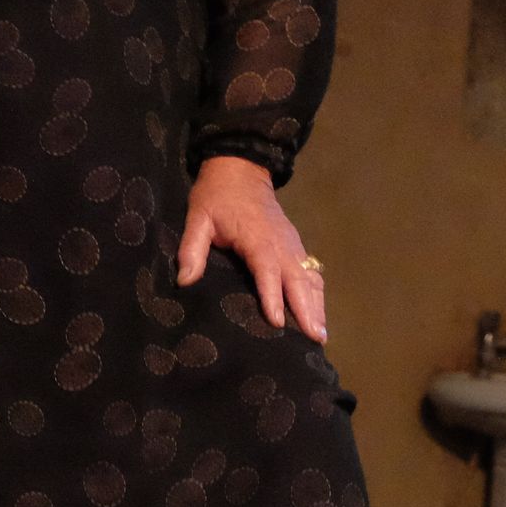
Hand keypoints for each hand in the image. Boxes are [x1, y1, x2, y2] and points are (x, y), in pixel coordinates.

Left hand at [177, 156, 326, 341]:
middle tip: (314, 338)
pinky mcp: (295, 245)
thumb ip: (192, 249)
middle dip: (307, 309)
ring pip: (309, 277)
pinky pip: (310, 272)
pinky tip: (318, 315)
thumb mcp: (198, 218)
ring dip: (317, 305)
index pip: (267, 270)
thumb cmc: (216, 195)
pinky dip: (316, 293)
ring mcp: (292, 244)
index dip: (272, 296)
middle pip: (297, 279)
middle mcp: (281, 243)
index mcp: (257, 238)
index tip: (278, 321)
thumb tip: (184, 280)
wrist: (240, 167)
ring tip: (320, 335)